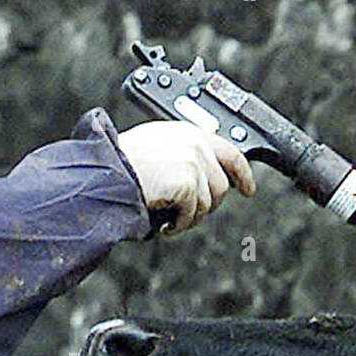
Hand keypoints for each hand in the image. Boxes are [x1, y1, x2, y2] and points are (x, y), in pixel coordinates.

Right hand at [116, 121, 256, 234]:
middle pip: (221, 186)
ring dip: (191, 217)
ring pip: (209, 203)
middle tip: (189, 214)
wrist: (108, 173)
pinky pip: (194, 213)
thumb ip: (182, 153)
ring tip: (171, 218)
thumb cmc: (122, 163)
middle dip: (208, 205)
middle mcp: (195, 144)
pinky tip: (167, 223)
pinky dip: (180, 224)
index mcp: (189, 132)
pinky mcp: (187, 182)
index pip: (230, 152)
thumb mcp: (157, 146)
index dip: (243, 174)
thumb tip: (201, 177)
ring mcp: (193, 163)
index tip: (248, 188)